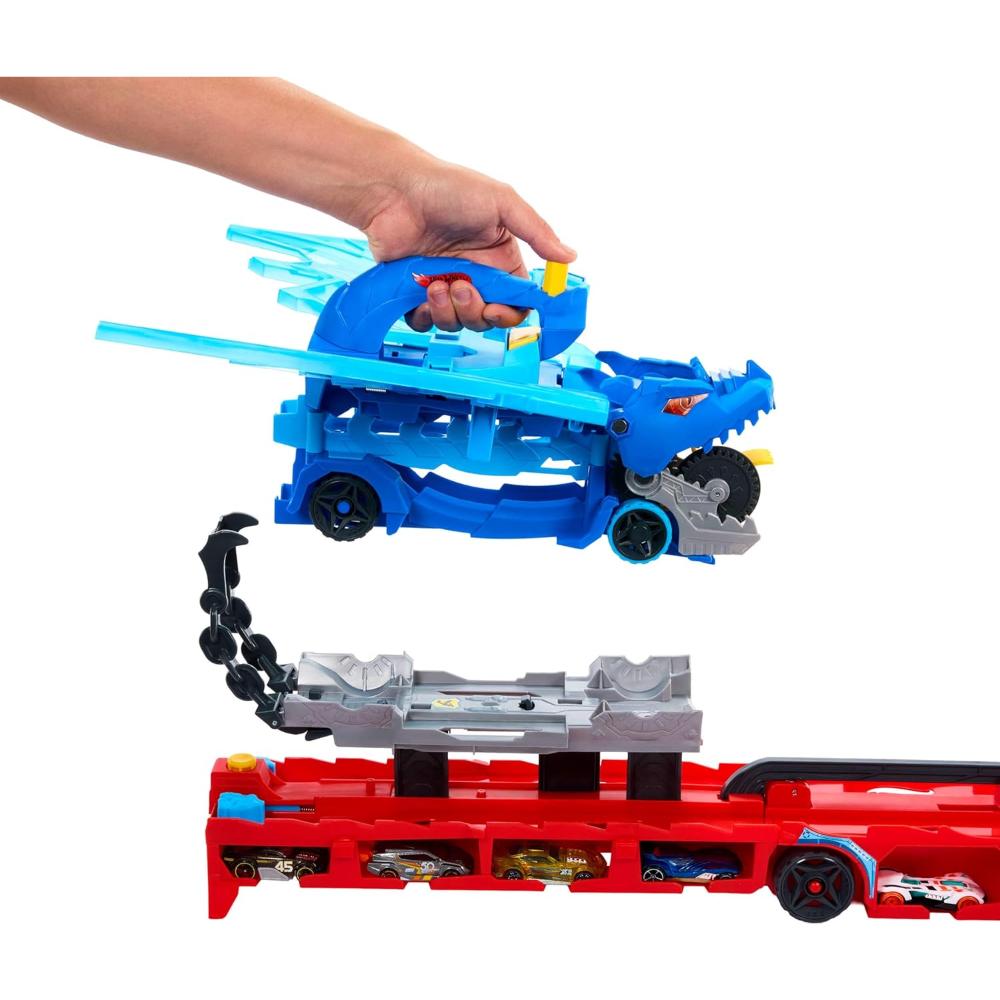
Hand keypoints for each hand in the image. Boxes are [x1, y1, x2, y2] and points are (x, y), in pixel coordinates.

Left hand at [363, 159, 575, 331]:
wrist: (395, 190)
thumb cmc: (448, 187)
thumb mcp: (502, 202)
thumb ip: (538, 232)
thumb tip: (570, 256)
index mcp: (499, 259)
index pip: (516, 301)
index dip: (511, 312)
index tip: (500, 309)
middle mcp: (474, 276)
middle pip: (486, 319)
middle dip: (475, 310)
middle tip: (461, 286)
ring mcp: (444, 285)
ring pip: (457, 323)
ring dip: (449, 311)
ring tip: (436, 284)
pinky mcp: (414, 293)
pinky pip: (425, 322)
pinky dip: (425, 315)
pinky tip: (421, 292)